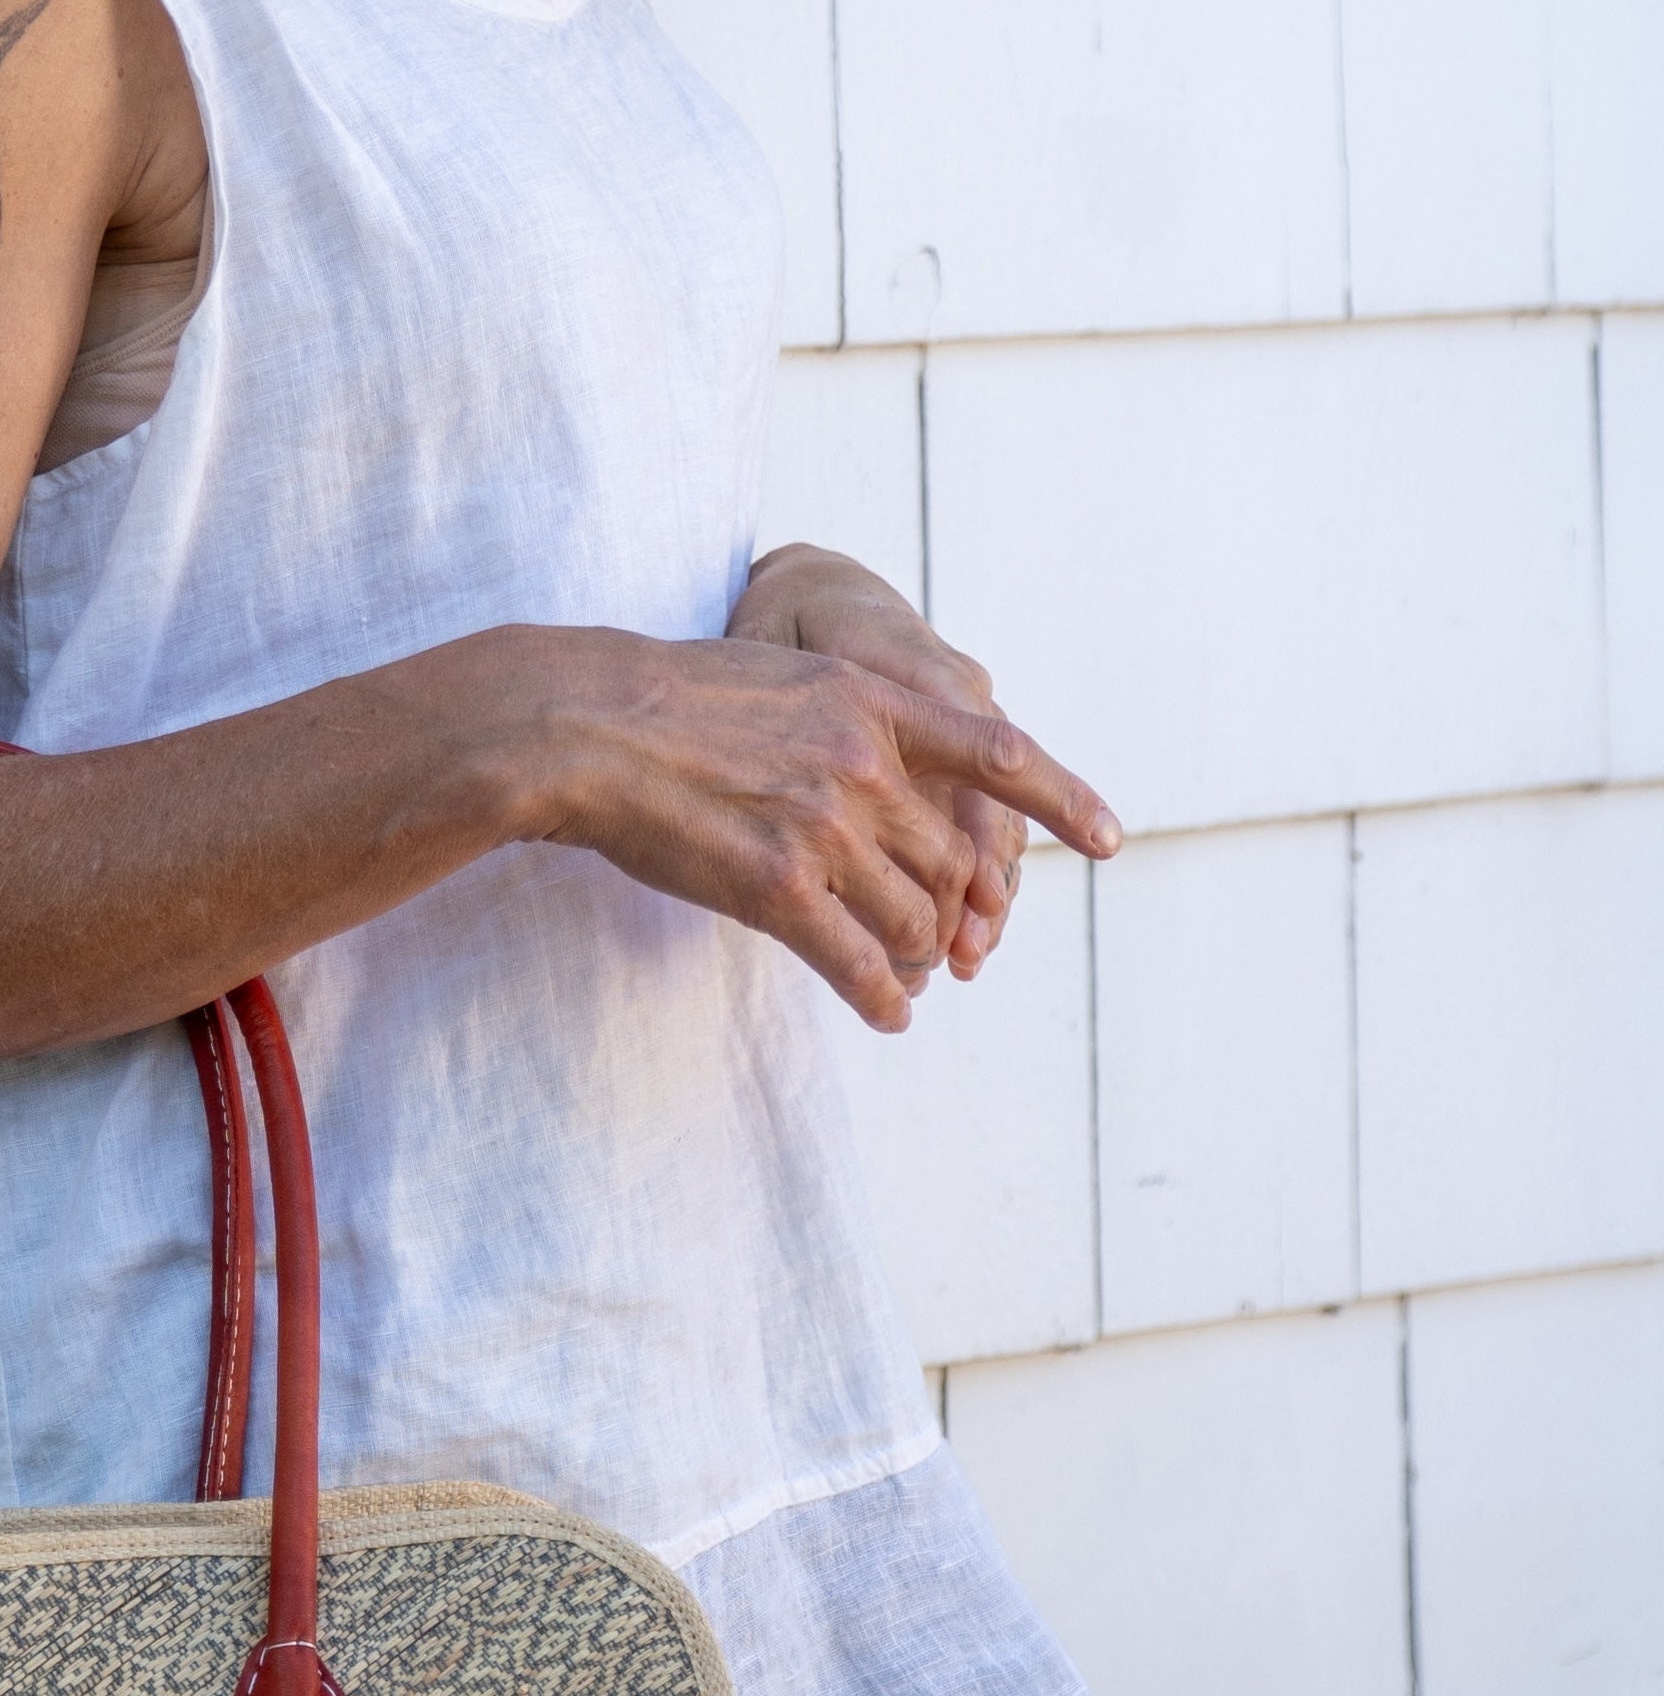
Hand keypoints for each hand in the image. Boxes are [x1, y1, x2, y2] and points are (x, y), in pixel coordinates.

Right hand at [529, 622, 1119, 1037]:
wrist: (586, 726)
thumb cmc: (667, 704)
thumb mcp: (780, 679)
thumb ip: (843, 720)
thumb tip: (884, 771)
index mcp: (871, 699)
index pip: (996, 753)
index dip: (1062, 800)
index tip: (1110, 841)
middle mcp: (865, 761)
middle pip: (950, 861)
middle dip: (951, 912)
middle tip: (947, 950)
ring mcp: (826, 826)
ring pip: (915, 918)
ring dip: (918, 959)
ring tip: (909, 982)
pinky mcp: (780, 888)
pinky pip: (859, 964)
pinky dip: (884, 1000)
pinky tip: (889, 1016)